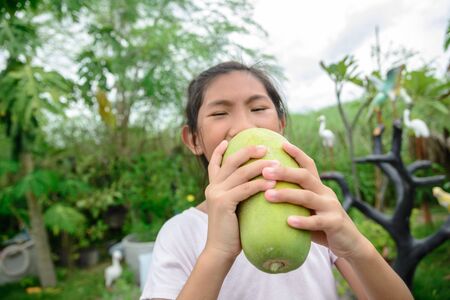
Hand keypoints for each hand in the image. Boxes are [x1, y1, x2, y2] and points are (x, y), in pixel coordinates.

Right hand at [204, 140, 277, 258]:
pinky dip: (259, 184)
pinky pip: (245, 189)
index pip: (215, 164)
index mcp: (213, 187)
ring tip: (275, 162)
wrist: (220, 251)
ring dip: (259, 166)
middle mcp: (212, 187)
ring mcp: (216, 194)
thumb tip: (256, 184)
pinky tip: (272, 182)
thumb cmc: (231, 232)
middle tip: (264, 146)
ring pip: (240, 173)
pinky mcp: (223, 203)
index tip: (227, 139)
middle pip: (231, 162)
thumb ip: (238, 194)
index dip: (219, 150)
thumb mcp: (232, 208)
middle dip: (248, 151)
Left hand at [261, 141, 364, 258]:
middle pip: (304, 177)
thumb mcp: (309, 210)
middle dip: (284, 172)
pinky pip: (317, 222)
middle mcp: (325, 193)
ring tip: (268, 194)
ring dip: (286, 195)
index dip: (297, 153)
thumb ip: (294, 201)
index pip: (308, 165)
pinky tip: (288, 221)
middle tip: (264, 170)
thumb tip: (265, 193)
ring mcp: (331, 207)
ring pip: (307, 197)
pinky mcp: (335, 223)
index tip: (281, 143)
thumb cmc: (322, 226)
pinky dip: (303, 221)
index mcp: (319, 187)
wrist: (350, 244)